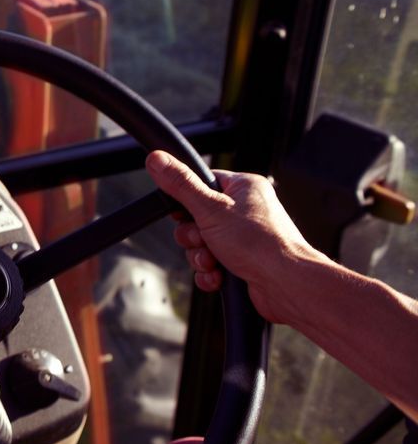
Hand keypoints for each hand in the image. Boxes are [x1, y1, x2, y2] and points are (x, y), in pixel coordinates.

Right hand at [145, 151, 324, 324]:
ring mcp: (244, 238)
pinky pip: (211, 264)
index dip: (186, 199)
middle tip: (203, 239)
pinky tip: (218, 275)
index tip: (182, 211)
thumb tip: (158, 159)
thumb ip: (181, 184)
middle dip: (193, 236)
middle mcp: (245, 211)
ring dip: (200, 256)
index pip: (202, 182)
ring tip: (214, 261)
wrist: (286, 284)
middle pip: (196, 217)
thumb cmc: (260, 244)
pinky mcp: (242, 262)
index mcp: (243, 188)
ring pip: (201, 244)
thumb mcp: (210, 208)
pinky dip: (209, 272)